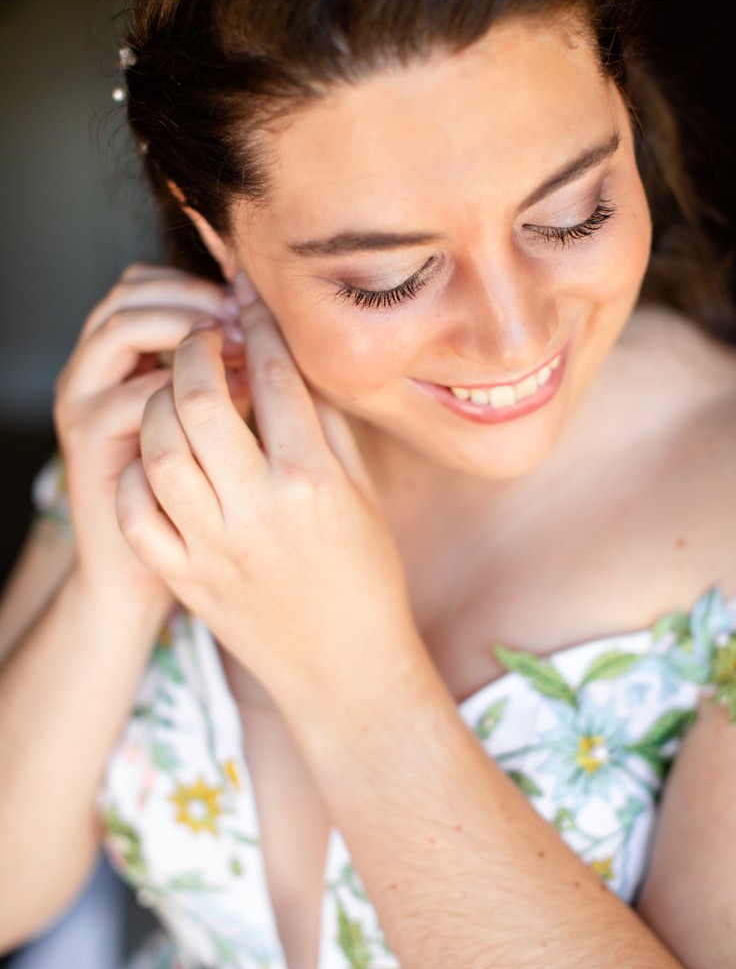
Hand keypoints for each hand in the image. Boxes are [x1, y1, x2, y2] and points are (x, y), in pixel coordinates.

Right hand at [53, 264, 239, 610]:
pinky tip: (232, 397)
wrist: (144, 582)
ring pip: (122, 330)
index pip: (147, 281)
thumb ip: (233, 383)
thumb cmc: (200, 507)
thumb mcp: (210, 435)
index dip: (206, 282)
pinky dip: (181, 387)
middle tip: (247, 313)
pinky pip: (130, 399)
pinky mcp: (90, 448)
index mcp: (127, 359)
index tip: (258, 294)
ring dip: (187, 330)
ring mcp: (85, 406)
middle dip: (196, 296)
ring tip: (240, 348)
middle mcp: (94, 371)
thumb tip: (283, 328)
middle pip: (129, 292)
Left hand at [116, 275, 411, 704]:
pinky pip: (136, 511)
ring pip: (157, 449)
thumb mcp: (362, 494)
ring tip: (177, 392)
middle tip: (205, 338)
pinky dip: (137, 474)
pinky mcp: (184, 575)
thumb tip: (292, 362)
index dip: (259, 326)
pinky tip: (158, 458)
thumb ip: (326, 427)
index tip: (250, 300)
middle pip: (201, 401)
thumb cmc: (367, 577)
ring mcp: (214, 545)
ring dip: (160, 406)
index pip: (274, 378)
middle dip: (197, 352)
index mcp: (314, 481)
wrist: (345, 668)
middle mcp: (259, 509)